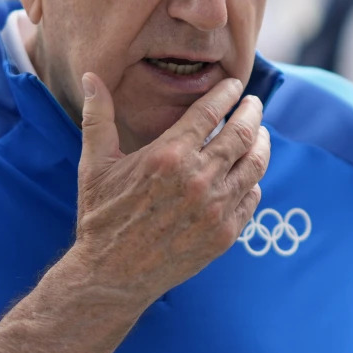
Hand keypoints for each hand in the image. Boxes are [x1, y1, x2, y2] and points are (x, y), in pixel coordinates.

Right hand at [73, 73, 269, 305]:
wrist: (112, 276)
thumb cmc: (102, 217)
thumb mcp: (95, 165)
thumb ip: (98, 117)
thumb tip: (91, 77)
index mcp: (168, 155)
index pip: (211, 112)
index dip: (226, 93)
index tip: (234, 85)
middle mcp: (198, 179)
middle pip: (242, 133)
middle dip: (252, 113)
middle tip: (254, 104)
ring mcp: (216, 208)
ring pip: (255, 165)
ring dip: (261, 144)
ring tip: (260, 135)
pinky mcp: (226, 234)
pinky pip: (252, 198)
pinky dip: (253, 182)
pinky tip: (248, 175)